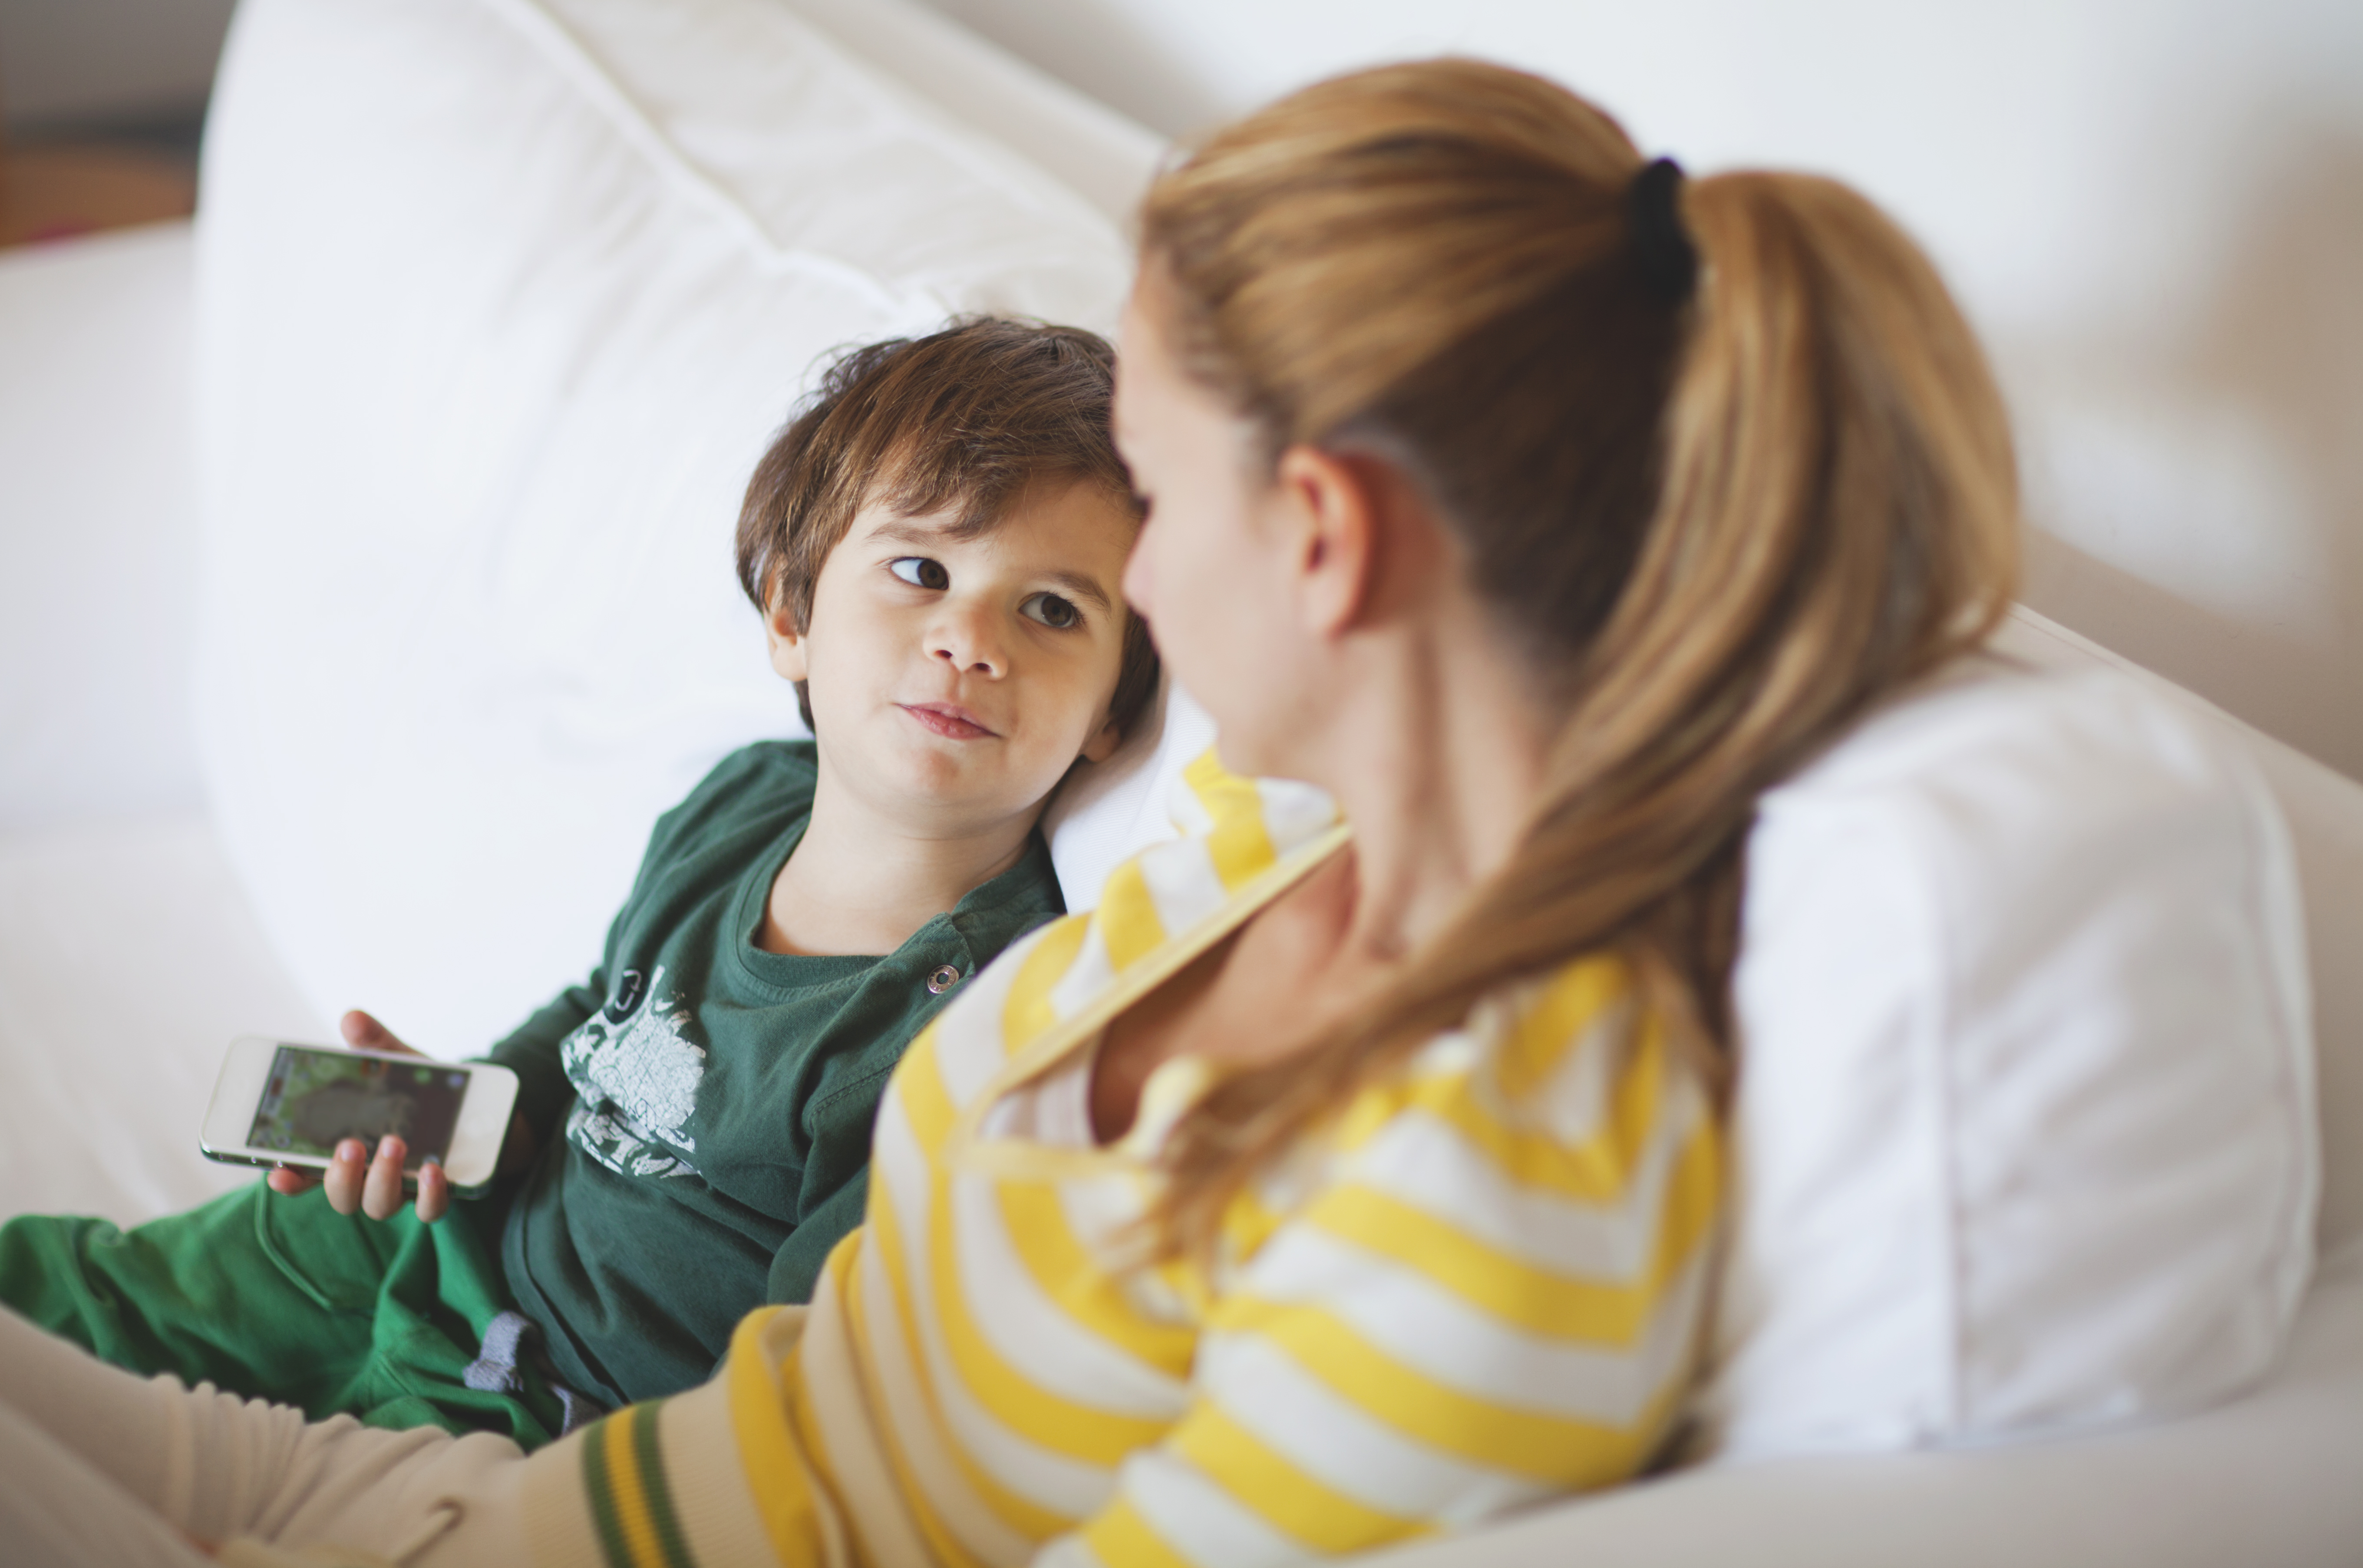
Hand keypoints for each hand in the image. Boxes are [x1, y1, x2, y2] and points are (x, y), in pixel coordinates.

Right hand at [264, 1010, 450, 1221]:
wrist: (474, 1111)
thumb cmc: (417, 1090)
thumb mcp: (397, 1063)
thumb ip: (374, 1044)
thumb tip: (353, 1018)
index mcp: (347, 1151)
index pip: (307, 1173)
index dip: (290, 1178)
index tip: (278, 1172)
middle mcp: (367, 1178)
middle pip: (341, 1196)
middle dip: (341, 1175)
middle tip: (350, 1146)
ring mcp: (400, 1190)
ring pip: (379, 1204)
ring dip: (382, 1177)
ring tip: (393, 1143)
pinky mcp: (436, 1194)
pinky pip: (429, 1208)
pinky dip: (429, 1193)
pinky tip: (433, 1170)